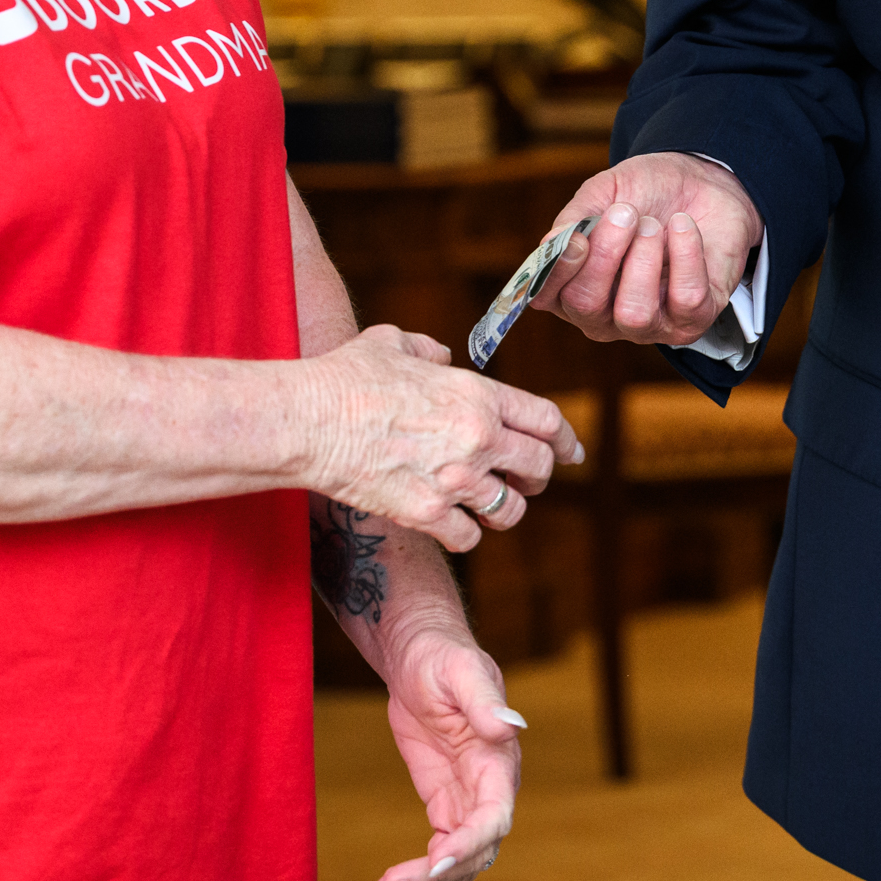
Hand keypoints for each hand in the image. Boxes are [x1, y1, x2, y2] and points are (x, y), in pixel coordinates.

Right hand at [305, 325, 583, 550]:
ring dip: (505, 510)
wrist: (308, 421)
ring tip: (491, 507)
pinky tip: (452, 525)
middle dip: (539, 476)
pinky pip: (468, 537)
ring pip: (511, 510)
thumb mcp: (392, 342)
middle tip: (528, 481)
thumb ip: (427, 349)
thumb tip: (441, 357)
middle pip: (539, 467)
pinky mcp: (426, 514)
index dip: (565, 438)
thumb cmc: (345, 377)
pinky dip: (465, 534)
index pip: (546, 420)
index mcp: (477, 395)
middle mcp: (477, 438)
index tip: (572, 451)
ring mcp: (454, 479)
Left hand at [366, 629, 523, 880]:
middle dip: (441, 875)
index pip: (496, 815)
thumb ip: (484, 701)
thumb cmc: (440, 655)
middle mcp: (490, 787)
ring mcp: (468, 798)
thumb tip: (512, 727)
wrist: (419, 656)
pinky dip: (419, 873)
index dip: (472, 841)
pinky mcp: (445, 803)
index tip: (438, 861)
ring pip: (461, 860)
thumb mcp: (458, 672)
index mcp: (498, 760)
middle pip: (478, 849)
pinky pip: (441, 850)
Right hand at [535, 152, 759, 348]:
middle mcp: (605, 315)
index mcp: (571, 285)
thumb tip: (550, 245)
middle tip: (626, 214)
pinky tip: (683, 226)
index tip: (579, 238)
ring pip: (635, 313)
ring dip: (645, 258)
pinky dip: (686, 255)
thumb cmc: (644, 194)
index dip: (559, 270)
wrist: (700, 181)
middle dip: (607, 255)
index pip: (545, 297)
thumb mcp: (604, 193)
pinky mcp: (694, 319)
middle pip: (587, 306)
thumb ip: (575, 219)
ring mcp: (650, 324)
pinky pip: (687, 299)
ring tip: (654, 224)